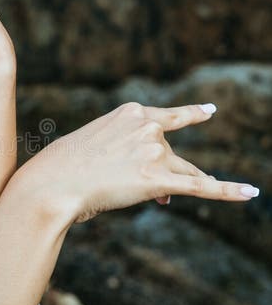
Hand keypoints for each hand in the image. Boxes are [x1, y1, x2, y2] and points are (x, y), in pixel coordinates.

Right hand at [23, 101, 259, 224]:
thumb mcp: (94, 148)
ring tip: (131, 191)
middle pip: (174, 154)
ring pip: (180, 173)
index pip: (168, 119)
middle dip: (164, 171)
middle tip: (132, 184)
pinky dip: (229, 190)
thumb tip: (161, 189)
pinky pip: (202, 186)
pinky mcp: (159, 180)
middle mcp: (148, 127)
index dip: (191, 117)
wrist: (53, 182)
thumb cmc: (63, 167)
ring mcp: (155, 152)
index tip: (210, 112)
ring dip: (167, 186)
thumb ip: (128, 157)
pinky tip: (250, 193)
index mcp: (131, 111)